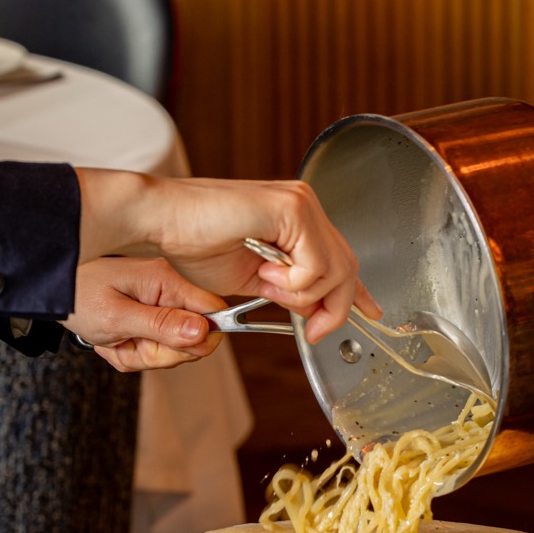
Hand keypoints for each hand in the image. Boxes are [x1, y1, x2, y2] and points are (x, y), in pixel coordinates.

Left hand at [64, 257, 223, 372]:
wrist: (50, 291)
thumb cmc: (76, 297)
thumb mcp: (117, 318)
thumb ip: (162, 325)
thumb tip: (203, 331)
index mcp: (165, 281)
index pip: (213, 312)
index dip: (201, 340)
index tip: (169, 348)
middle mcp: (168, 289)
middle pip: (194, 339)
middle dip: (160, 353)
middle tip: (128, 342)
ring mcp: (160, 303)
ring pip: (172, 350)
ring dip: (142, 355)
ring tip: (116, 340)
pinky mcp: (151, 315)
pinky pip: (154, 348)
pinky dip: (132, 353)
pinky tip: (114, 341)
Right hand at [75, 171, 380, 343]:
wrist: (162, 223)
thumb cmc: (193, 244)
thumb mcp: (253, 280)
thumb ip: (287, 289)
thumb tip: (311, 311)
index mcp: (298, 222)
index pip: (342, 258)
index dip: (358, 291)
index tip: (371, 312)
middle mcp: (305, 207)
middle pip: (347, 268)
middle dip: (332, 309)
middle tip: (310, 328)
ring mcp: (301, 204)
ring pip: (336, 270)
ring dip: (303, 296)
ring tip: (267, 284)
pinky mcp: (292, 208)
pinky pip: (316, 265)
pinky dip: (294, 283)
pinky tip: (266, 273)